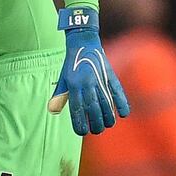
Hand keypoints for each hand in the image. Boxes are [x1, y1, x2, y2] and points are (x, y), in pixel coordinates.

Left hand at [48, 7, 129, 134]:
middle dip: (95, 123)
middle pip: (93, 109)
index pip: (76, 108)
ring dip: (108, 117)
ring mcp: (99, 79)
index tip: (82, 132)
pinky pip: (118, 92)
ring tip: (108, 125)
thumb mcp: (64, 79)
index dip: (79, 122)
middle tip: (97, 130)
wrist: (83, 43)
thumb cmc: (72, 64)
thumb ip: (60, 95)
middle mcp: (86, 83)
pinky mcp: (111, 75)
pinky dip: (122, 104)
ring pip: (106, 103)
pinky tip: (123, 114)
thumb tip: (51, 111)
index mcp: (73, 84)